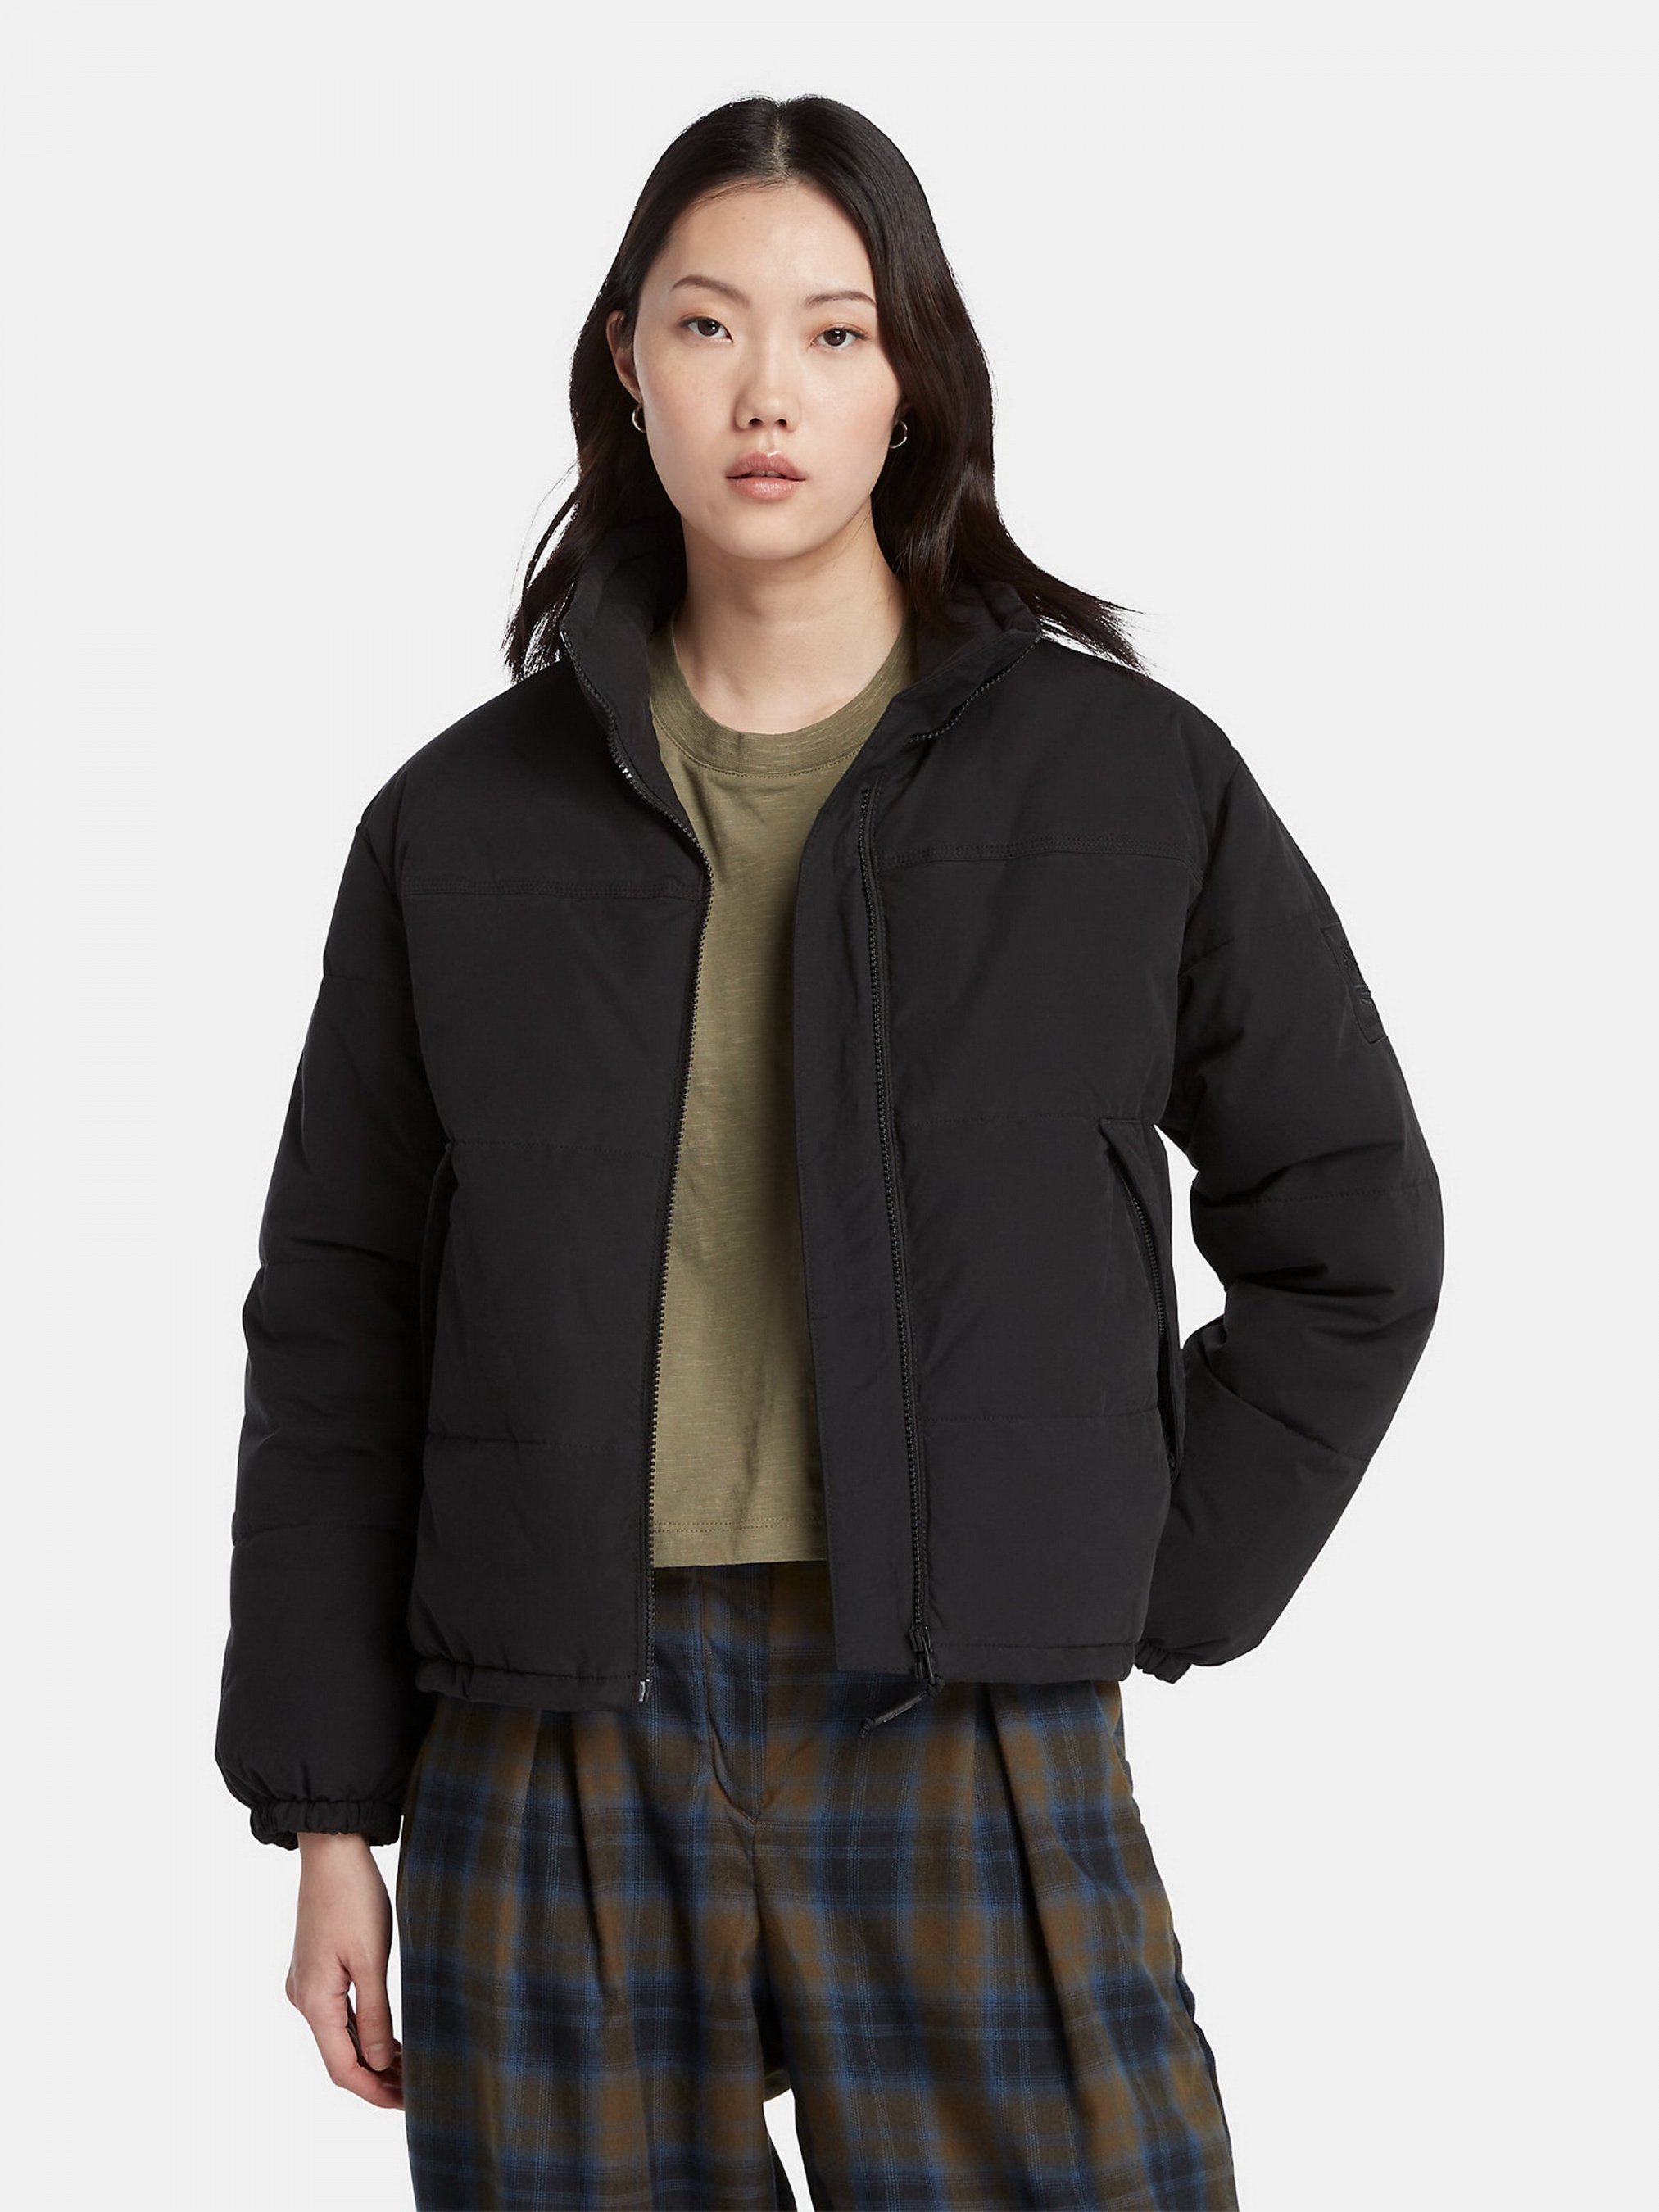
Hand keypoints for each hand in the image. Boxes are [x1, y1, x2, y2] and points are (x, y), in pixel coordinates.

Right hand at [286, 1832, 403, 2109]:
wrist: (331, 1850)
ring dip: (370, 2056)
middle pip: (339, 2057)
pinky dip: (361, 2032)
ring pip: (338, 2037)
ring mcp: (306, 1984)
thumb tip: (378, 2064)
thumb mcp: (371, 1958)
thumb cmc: (354, 1898)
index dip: (374, 2091)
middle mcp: (303, 1999)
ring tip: (408, 2069)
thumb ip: (373, 2014)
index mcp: (314, 2001)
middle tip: (415, 2090)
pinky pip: (337, 2015)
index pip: (343, 2068)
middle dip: (376, 2078)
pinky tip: (387, 2037)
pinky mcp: (314, 1969)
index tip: (407, 2103)